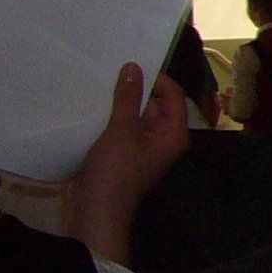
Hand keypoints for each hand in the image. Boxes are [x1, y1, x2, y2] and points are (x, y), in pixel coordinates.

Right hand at [69, 63, 188, 265]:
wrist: (98, 210)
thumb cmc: (116, 171)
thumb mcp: (122, 130)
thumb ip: (129, 98)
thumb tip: (134, 67)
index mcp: (174, 133)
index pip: (173, 94)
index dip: (156, 77)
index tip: (132, 63)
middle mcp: (165, 138)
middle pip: (157, 103)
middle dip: (138, 87)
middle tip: (114, 68)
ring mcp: (147, 145)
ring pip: (140, 114)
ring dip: (125, 100)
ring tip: (103, 80)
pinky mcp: (129, 151)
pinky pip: (128, 125)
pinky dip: (116, 114)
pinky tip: (97, 103)